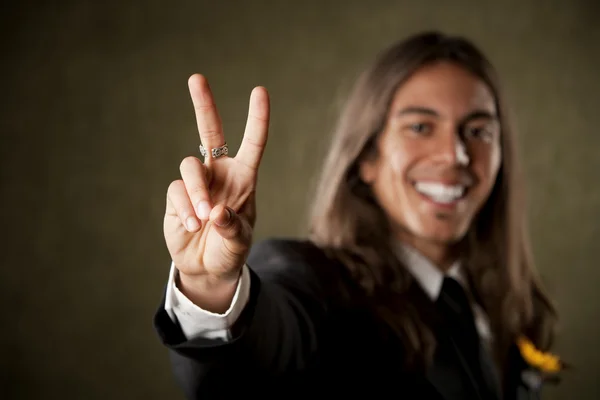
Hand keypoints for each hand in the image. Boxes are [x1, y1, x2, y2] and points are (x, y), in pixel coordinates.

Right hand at [164, 74, 268, 298]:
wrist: (208, 267)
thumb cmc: (231, 250)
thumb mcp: (240, 242)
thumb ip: (232, 227)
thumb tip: (215, 210)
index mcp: (243, 178)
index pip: (253, 144)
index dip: (257, 118)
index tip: (259, 91)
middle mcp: (219, 174)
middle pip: (210, 132)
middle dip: (204, 105)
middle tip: (196, 78)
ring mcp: (196, 183)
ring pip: (190, 166)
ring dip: (196, 190)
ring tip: (202, 218)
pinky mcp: (176, 196)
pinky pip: (176, 191)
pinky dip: (184, 208)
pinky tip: (192, 226)